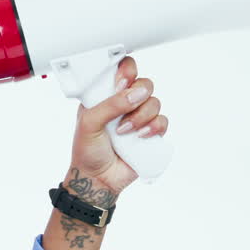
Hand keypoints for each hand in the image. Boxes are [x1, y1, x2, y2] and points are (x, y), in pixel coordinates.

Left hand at [68, 55, 167, 193]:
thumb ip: (110, 105)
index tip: (122, 83)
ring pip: (155, 102)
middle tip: (127, 106)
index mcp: (106, 94)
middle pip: (144, 83)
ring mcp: (138, 117)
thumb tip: (134, 94)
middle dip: (138, 94)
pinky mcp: (150, 133)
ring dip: (141, 115)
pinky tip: (140, 137)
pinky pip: (163, 121)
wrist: (98, 179)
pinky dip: (154, 127)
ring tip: (125, 131)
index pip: (122, 70)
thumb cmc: (87, 150)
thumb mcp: (89, 123)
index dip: (127, 71)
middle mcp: (124, 103)